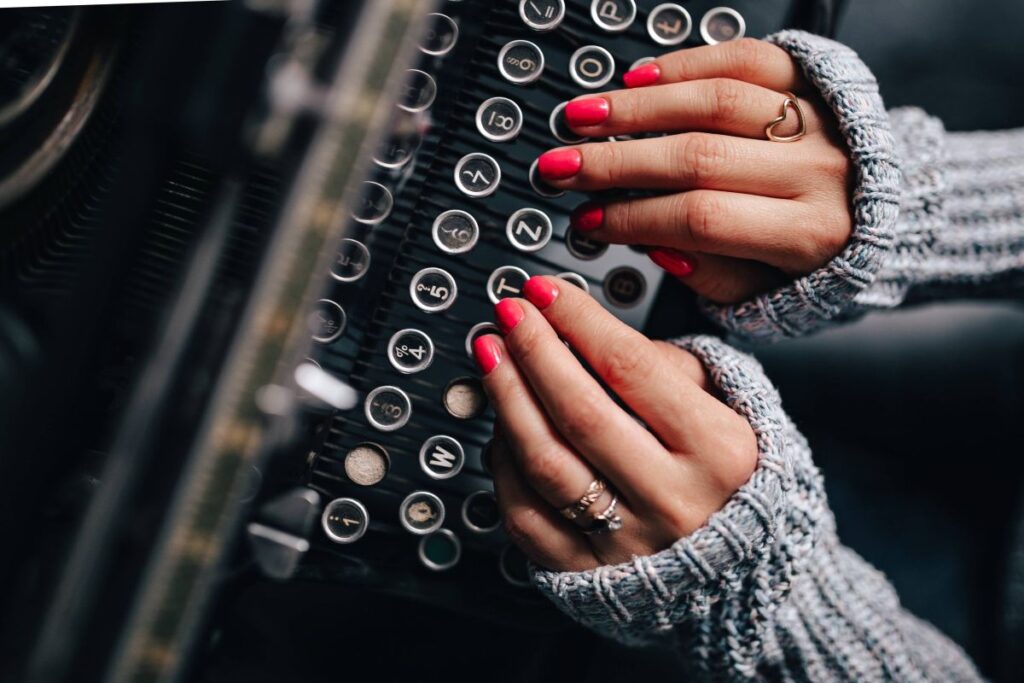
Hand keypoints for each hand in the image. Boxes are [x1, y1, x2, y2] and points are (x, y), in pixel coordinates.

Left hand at [473, 276, 757, 570]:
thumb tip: (575, 328)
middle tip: (507, 313)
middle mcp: (675, 501)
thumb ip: (658, 361)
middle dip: (533, 351)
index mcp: (719, 451)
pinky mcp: (588, 571)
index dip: (577, 320)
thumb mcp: (718, 400)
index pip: (631, 369)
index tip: (545, 291)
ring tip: (490, 355)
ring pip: (545, 462)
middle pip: (581, 413)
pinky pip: (524, 515)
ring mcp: (629, 541)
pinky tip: (500, 423)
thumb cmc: (717, 467)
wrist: (733, 558)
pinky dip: (503, 463)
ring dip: (506, 398)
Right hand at [536, 38, 852, 304]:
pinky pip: (745, 59)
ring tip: (584, 117)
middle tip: (562, 165)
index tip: (587, 221)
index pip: (702, 219)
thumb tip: (650, 240)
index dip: (633, 218)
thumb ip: (713, 276)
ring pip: (716, 101)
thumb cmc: (826, 259)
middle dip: (617, 161)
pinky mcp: (812, 81)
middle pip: (699, 156)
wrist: (892, 211)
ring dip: (638, 107)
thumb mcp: (773, 293)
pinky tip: (638, 77)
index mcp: (808, 234)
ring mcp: (816, 120)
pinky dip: (687, 64)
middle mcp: (816, 171)